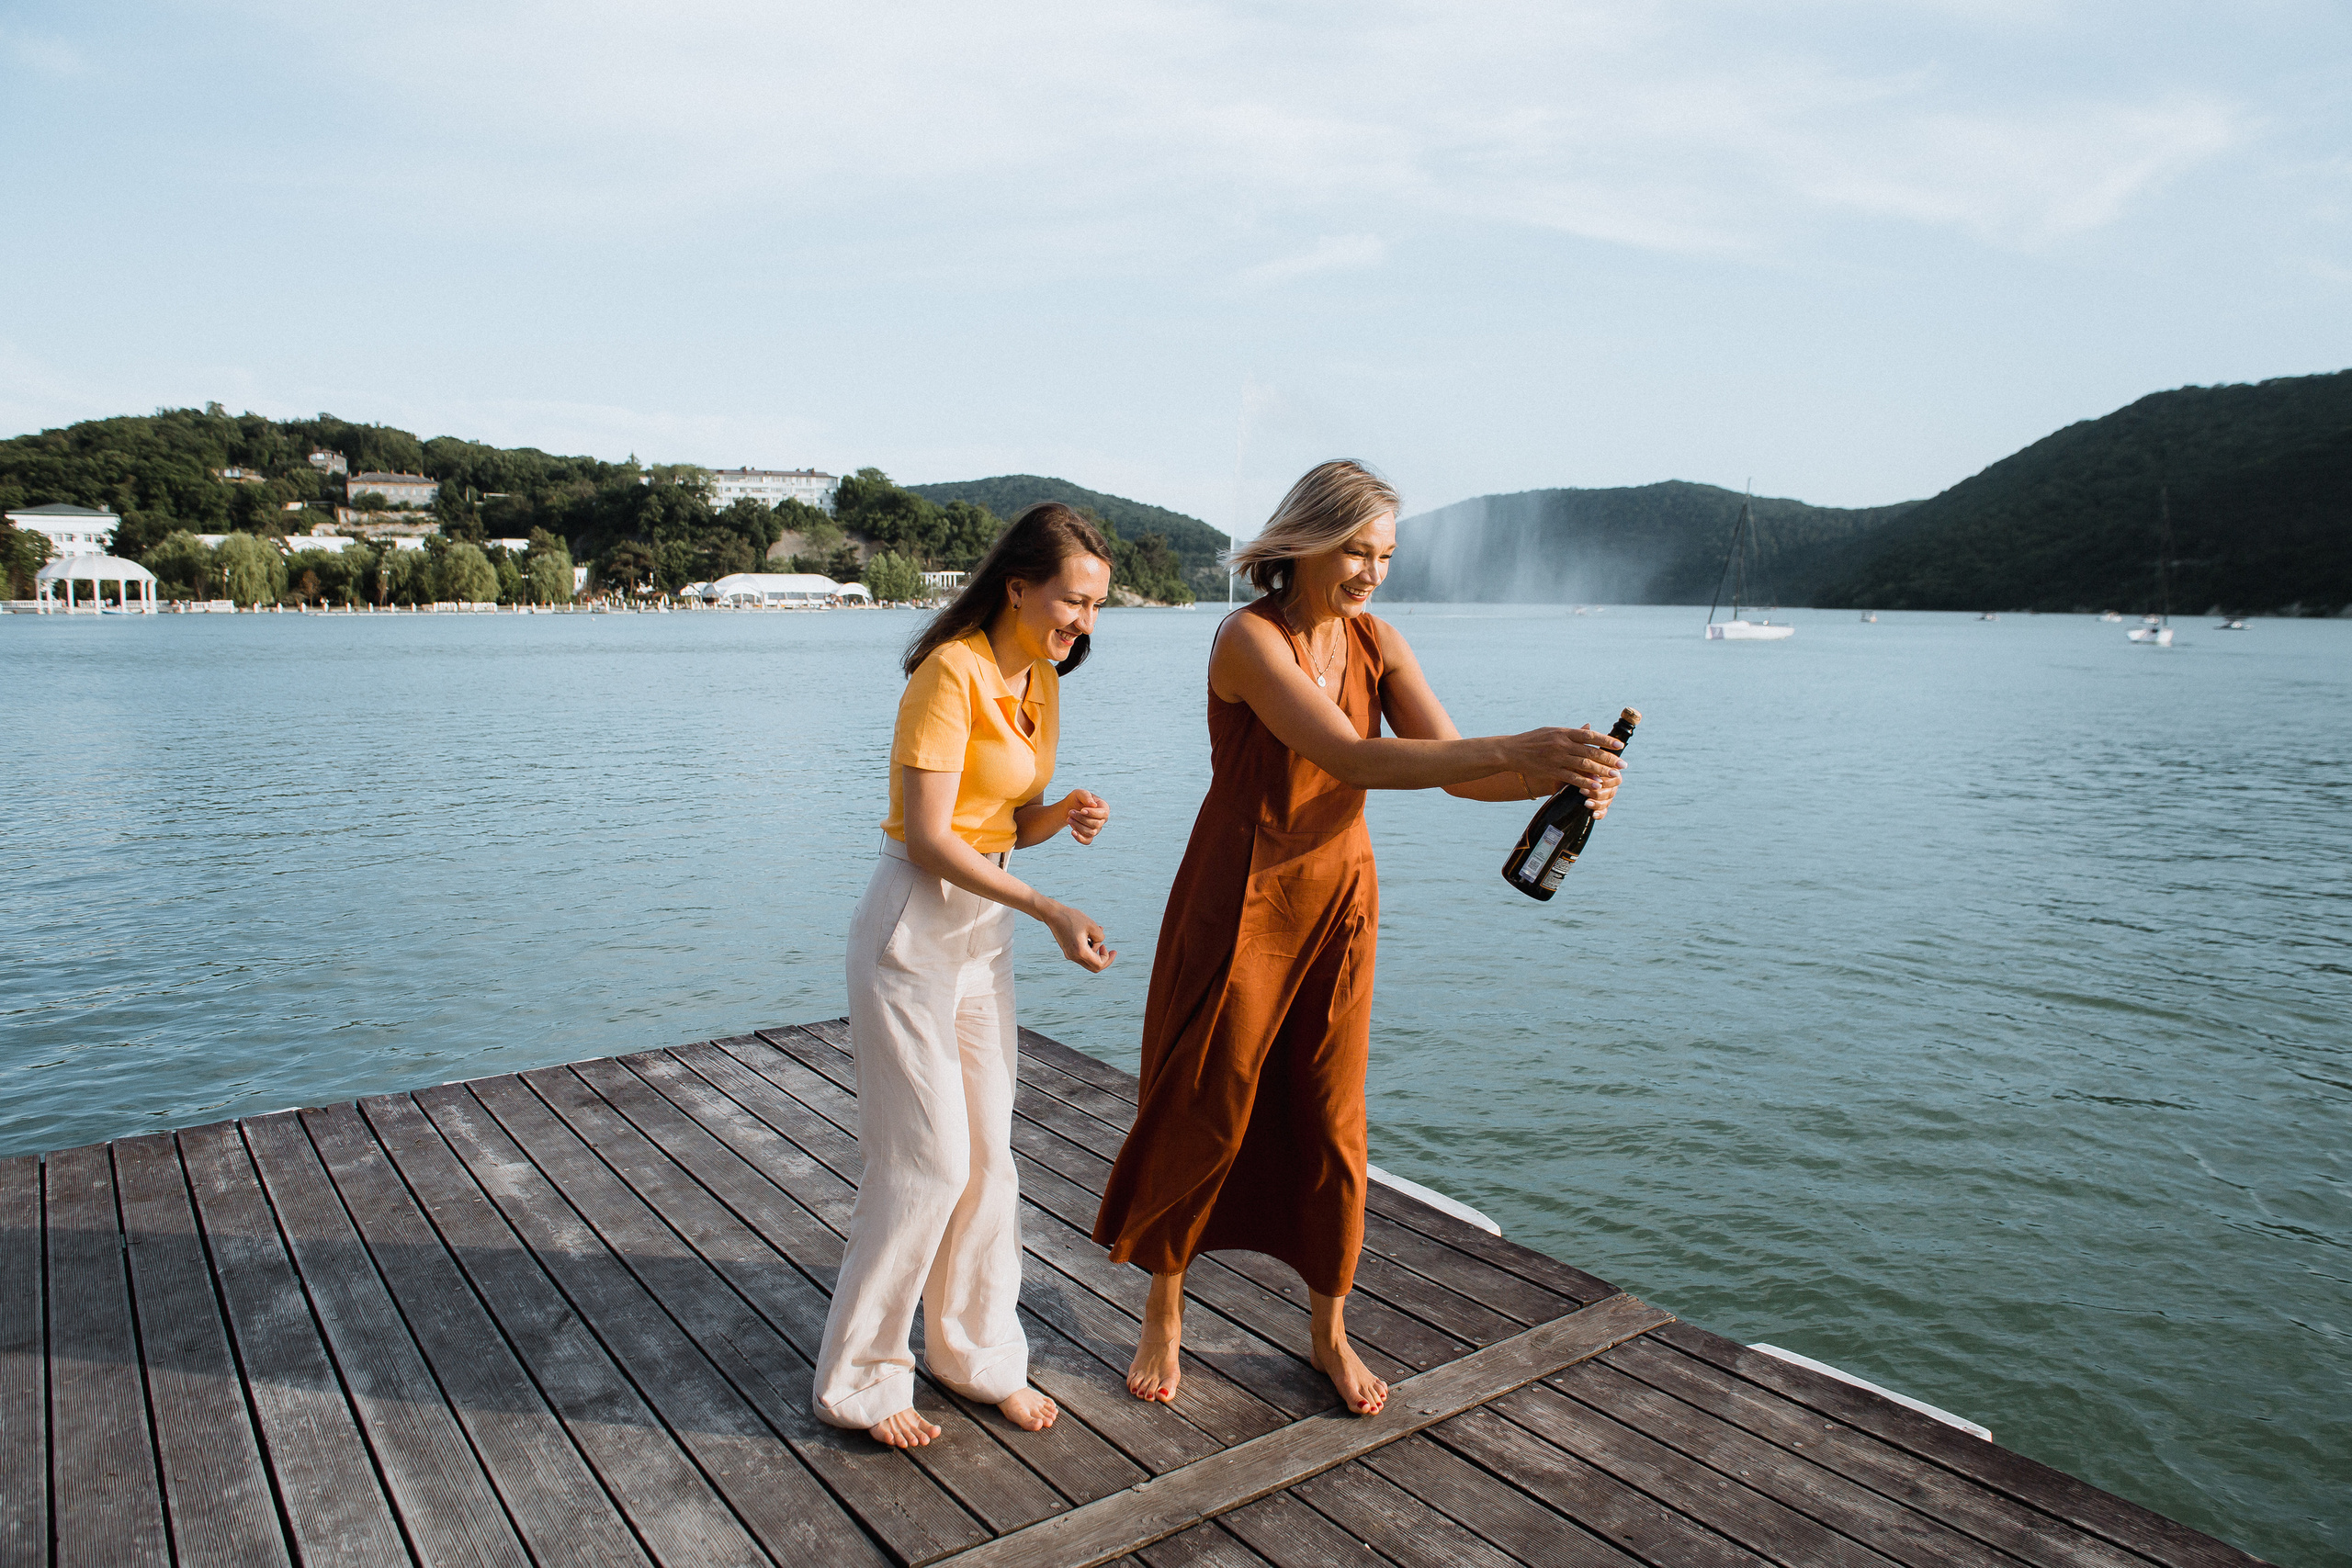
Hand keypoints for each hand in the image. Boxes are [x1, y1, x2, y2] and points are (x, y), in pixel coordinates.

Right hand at [1043, 901, 1115, 972]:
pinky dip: (1089, 947)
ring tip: (1099, 929)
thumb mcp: (1092, 925)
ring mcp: (1069, 955)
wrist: (1053, 915)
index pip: (1099, 964)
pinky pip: (1082, 955)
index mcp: (1080, 952)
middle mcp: (1074, 956)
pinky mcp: (1067, 951)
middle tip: (1111, 951)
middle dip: (1104, 959)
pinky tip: (1090, 934)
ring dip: (1096, 949)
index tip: (1112, 950)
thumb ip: (1100, 937)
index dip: (1108, 959)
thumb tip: (1099, 943)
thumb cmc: (1072, 918)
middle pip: (1094, 967)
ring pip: (1088, 960)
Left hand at [1064, 789, 1109, 844]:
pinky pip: (1087, 841)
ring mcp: (1096, 829)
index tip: (1081, 810)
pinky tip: (1072, 832)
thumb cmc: (1077, 799)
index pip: (1103, 814)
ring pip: (1091, 832)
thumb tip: (1093, 805)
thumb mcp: (1080, 793)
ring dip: (1078, 826)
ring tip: (1069, 818)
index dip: (1093, 813)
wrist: (1069, 808)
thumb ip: (1086, 796)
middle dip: (1082, 819)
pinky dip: (1080, 838)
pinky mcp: (1089, 836)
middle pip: (1096, 824)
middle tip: (1070, 812)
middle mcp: (1102, 820)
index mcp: (1104, 808)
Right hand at [1510, 723, 1624, 805]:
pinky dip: (1585, 782)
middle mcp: (1562, 744)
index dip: (1606, 741)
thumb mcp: (1552, 731)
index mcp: (1563, 732)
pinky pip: (1572, 778)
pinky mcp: (1551, 771)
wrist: (1511, 751)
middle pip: (1590, 751)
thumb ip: (1572, 732)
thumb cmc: (1533, 740)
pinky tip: (1596, 785)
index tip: (1620, 746)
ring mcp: (1556, 758)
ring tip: (1614, 776)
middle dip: (1608, 759)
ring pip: (1583, 765)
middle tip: (1623, 765)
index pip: (1590, 736)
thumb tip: (1589, 728)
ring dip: (1601, 771)